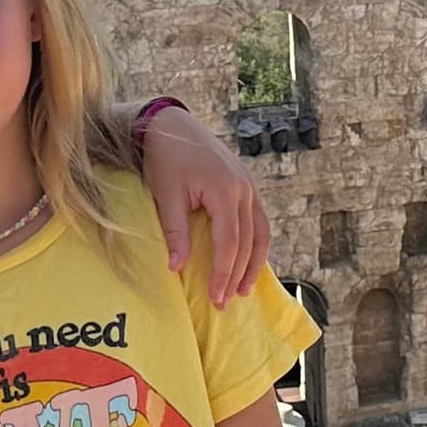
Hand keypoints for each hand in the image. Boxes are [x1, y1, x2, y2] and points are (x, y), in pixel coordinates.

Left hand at [137, 107, 269, 305]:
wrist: (171, 124)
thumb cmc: (166, 158)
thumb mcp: (166, 195)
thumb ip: (175, 231)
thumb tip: (176, 267)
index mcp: (225, 191)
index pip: (230, 243)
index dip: (223, 273)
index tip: (215, 297)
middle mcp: (244, 189)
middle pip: (249, 242)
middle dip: (238, 274)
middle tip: (225, 301)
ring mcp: (249, 185)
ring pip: (261, 232)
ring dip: (254, 263)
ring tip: (243, 289)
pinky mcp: (246, 184)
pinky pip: (258, 220)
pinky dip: (255, 243)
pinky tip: (247, 259)